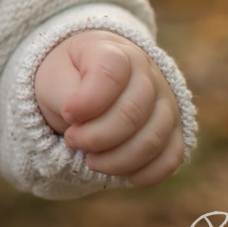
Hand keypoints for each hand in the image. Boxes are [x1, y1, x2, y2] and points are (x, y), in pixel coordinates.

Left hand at [33, 29, 183, 186]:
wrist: (86, 78)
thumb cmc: (68, 76)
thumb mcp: (54, 76)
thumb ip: (64, 94)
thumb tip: (81, 121)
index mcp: (115, 52)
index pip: (111, 73)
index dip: (88, 101)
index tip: (67, 114)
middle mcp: (147, 74)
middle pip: (133, 112)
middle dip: (97, 136)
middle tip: (72, 140)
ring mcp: (165, 102)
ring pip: (153, 138)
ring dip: (118, 159)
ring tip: (90, 160)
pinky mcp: (174, 130)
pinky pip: (171, 157)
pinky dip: (145, 172)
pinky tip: (120, 174)